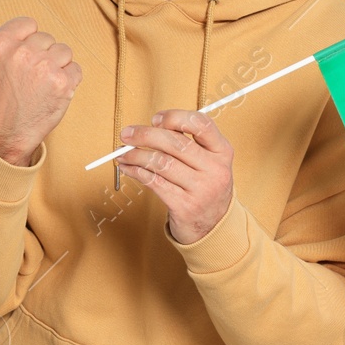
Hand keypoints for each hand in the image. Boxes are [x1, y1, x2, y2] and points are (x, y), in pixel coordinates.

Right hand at [0, 17, 82, 165]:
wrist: (5, 132)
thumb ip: (6, 38)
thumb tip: (30, 28)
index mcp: (0, 43)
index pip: (28, 23)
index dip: (28, 40)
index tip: (25, 56)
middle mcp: (22, 52)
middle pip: (47, 38)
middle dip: (43, 55)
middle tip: (32, 76)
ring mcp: (44, 67)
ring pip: (64, 51)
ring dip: (58, 66)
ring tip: (42, 84)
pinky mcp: (62, 83)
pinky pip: (75, 69)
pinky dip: (68, 80)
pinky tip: (53, 92)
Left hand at [117, 109, 233, 243]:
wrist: (214, 226)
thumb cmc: (204, 186)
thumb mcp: (209, 162)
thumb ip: (188, 142)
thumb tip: (149, 127)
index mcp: (222, 151)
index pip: (201, 124)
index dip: (175, 117)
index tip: (155, 119)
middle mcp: (215, 169)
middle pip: (175, 143)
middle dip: (145, 135)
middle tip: (126, 134)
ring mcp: (201, 190)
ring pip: (161, 162)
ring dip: (135, 155)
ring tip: (122, 153)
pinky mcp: (185, 206)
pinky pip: (154, 182)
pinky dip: (136, 172)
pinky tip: (128, 168)